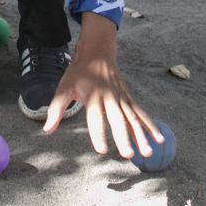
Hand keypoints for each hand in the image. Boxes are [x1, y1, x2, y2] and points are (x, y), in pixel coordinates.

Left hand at [44, 13, 162, 159]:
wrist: (97, 51)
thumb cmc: (78, 73)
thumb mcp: (64, 88)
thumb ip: (56, 109)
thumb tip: (46, 130)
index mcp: (92, 96)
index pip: (96, 118)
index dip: (98, 134)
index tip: (102, 150)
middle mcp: (110, 97)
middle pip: (118, 119)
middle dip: (124, 137)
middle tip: (128, 154)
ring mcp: (121, 97)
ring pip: (133, 118)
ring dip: (141, 135)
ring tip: (147, 153)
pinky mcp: (128, 98)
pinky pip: (140, 113)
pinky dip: (150, 126)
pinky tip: (158, 139)